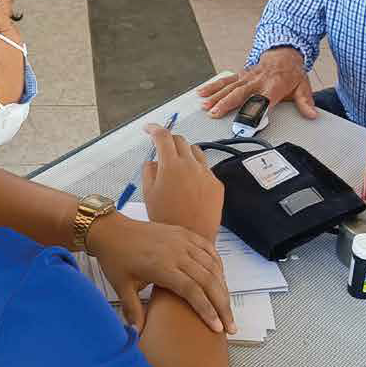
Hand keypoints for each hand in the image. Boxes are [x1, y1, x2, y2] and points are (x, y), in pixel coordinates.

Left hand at [89, 213, 233, 334]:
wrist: (111, 230)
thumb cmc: (116, 259)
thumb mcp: (122, 287)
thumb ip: (133, 311)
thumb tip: (137, 335)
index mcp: (161, 267)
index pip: (192, 291)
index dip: (207, 310)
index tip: (218, 328)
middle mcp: (176, 252)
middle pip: (208, 280)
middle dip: (222, 305)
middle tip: (231, 326)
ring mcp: (181, 240)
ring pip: (212, 265)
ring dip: (223, 287)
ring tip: (228, 308)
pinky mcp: (183, 233)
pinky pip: (208, 248)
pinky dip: (218, 265)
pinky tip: (221, 280)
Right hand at [142, 124, 223, 240]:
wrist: (191, 237)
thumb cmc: (167, 219)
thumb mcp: (148, 194)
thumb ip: (149, 171)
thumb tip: (153, 161)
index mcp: (171, 165)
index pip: (163, 136)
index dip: (154, 128)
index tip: (149, 129)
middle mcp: (191, 165)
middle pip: (180, 140)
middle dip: (169, 140)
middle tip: (161, 147)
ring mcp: (206, 174)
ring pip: (195, 152)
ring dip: (184, 153)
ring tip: (176, 166)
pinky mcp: (216, 184)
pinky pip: (206, 169)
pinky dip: (196, 169)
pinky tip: (189, 183)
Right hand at [198, 46, 317, 119]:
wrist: (284, 53)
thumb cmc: (291, 73)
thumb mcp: (303, 86)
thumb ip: (305, 102)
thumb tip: (312, 115)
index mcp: (274, 85)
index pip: (263, 100)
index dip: (255, 111)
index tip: (247, 123)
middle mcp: (258, 80)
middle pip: (241, 94)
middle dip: (227, 103)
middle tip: (216, 113)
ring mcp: (247, 77)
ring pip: (229, 87)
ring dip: (216, 96)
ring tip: (205, 106)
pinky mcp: (240, 76)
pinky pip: (225, 81)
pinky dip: (212, 86)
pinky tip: (202, 92)